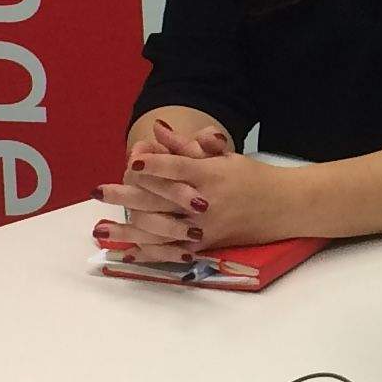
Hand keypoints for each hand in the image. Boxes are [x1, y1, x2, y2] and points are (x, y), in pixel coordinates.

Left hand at [97, 112, 241, 262]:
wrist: (284, 207)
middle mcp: (205, 202)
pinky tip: (129, 252)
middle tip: (98, 192)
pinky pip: (174, 251)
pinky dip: (151, 253)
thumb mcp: (225, 156)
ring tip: (101, 230)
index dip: (153, 166)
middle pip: (160, 199)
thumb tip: (157, 128)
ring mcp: (205, 227)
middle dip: (125, 196)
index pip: (176, 169)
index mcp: (210, 175)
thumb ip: (187, 145)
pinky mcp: (207, 245)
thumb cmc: (252, 177)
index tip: (130, 162)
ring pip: (160, 229)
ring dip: (128, 230)